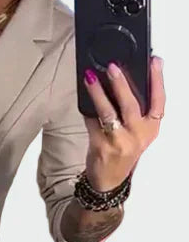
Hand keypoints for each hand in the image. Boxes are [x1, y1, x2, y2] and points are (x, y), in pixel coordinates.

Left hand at [82, 55, 165, 190]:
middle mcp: (137, 136)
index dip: (158, 80)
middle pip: (131, 105)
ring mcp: (118, 142)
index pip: (159, 101)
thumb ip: (137, 111)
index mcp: (151, 129)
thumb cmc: (123, 152)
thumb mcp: (138, 133)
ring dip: (98, 93)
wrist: (109, 180)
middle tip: (113, 67)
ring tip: (90, 78)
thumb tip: (123, 80)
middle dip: (121, 83)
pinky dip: (86, 109)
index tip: (154, 61)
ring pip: (108, 112)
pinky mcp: (101, 146)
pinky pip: (92, 122)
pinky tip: (83, 98)